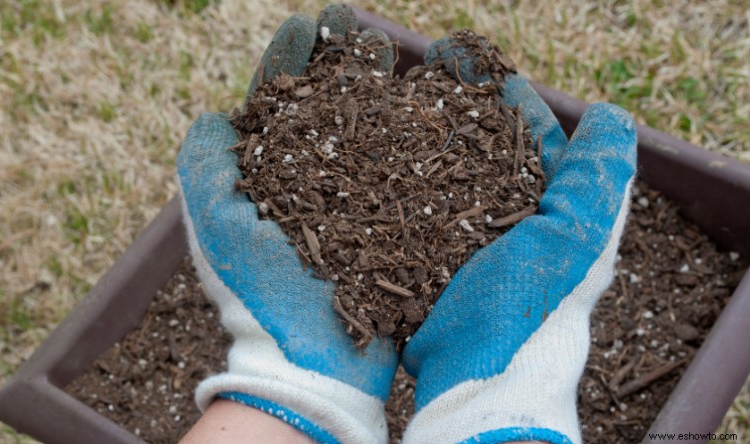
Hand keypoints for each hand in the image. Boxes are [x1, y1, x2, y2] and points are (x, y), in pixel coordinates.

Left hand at [176, 6, 397, 443]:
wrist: (311, 362)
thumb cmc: (257, 293)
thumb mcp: (217, 224)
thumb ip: (206, 162)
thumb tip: (215, 112)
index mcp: (274, 180)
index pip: (285, 106)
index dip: (294, 64)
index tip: (305, 26)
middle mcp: (319, 187)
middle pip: (334, 110)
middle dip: (345, 64)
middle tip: (353, 24)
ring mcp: (362, 206)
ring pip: (377, 133)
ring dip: (387, 89)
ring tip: (402, 48)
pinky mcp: (399, 228)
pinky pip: (415, 173)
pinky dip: (427, 137)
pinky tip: (439, 105)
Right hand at [401, 36, 637, 443]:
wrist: (474, 379)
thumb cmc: (527, 309)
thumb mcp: (571, 239)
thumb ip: (593, 181)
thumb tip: (611, 117)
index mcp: (552, 221)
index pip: (539, 152)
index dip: (521, 115)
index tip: (496, 83)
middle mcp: (512, 232)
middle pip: (491, 164)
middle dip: (469, 126)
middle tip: (442, 91)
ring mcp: (468, 249)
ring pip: (449, 186)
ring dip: (432, 152)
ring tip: (406, 117)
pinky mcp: (430, 266)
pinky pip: (417, 216)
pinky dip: (404, 191)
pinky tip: (382, 168)